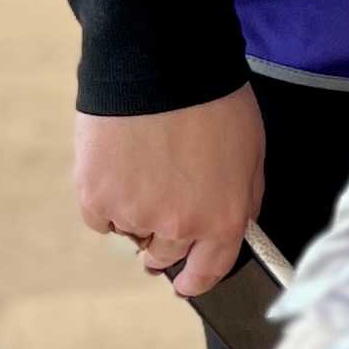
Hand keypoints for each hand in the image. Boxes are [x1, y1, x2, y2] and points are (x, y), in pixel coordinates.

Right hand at [73, 85, 265, 301]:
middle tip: (163, 208)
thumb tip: (232, 228)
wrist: (162, 64)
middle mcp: (178, 227)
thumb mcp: (252, 153)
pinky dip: (107, 203)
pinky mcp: (95, 197)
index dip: (196, 281)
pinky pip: (100, 218)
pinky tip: (118, 170)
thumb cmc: (213, 100)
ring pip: (131, 234)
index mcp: (222, 218)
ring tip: (144, 169)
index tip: (187, 284)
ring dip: (136, 215)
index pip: (209, 271)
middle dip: (167, 241)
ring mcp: (134, 215)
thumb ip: (241, 199)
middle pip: (166, 255)